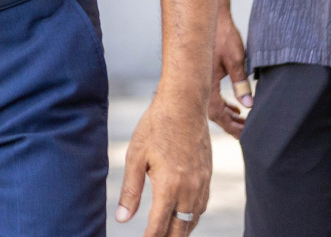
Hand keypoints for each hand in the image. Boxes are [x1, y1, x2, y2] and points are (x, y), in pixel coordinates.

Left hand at [117, 90, 210, 236]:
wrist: (184, 105)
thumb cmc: (155, 127)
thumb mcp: (135, 156)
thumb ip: (130, 191)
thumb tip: (122, 219)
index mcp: (169, 186)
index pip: (159, 226)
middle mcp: (190, 189)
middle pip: (180, 229)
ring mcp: (202, 184)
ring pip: (193, 220)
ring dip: (180, 231)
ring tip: (166, 235)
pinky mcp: (208, 177)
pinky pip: (202, 206)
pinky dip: (192, 218)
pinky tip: (182, 217)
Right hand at [207, 8, 250, 137]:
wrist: (207, 17)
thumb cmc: (221, 36)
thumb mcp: (235, 59)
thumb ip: (241, 82)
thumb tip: (248, 104)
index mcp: (205, 84)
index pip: (218, 115)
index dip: (233, 128)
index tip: (246, 136)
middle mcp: (200, 84)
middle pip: (214, 114)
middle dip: (231, 125)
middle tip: (248, 133)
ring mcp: (200, 80)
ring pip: (213, 106)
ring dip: (228, 115)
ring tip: (243, 121)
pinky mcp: (204, 74)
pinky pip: (212, 96)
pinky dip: (224, 104)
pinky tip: (234, 105)